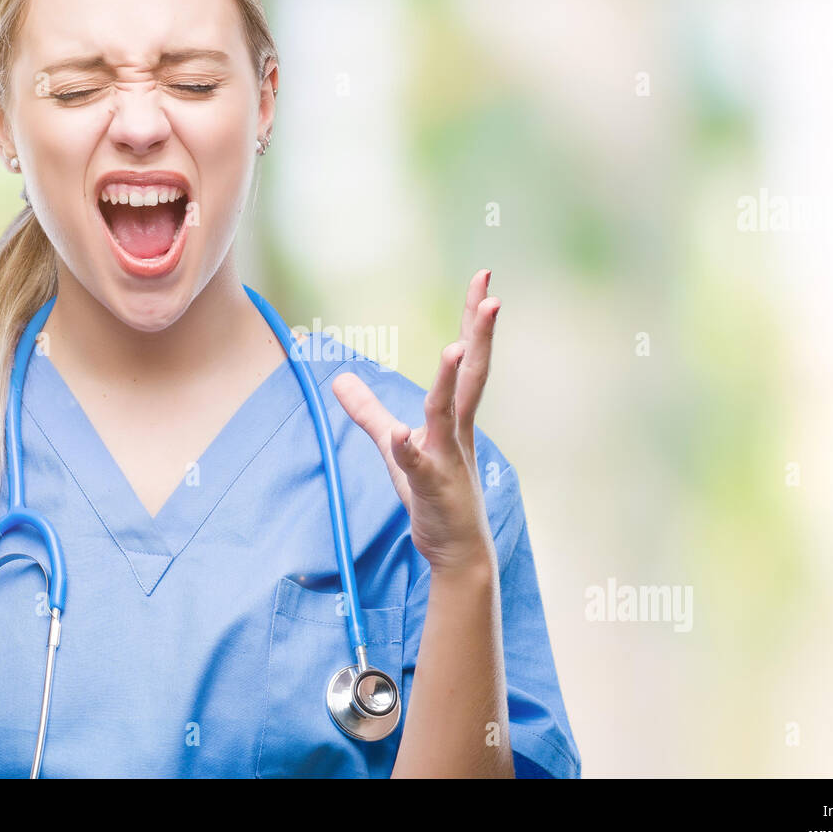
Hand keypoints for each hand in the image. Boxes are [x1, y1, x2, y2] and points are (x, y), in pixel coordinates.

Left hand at [332, 269, 500, 575]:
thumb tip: (340, 379)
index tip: (485, 281)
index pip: (467, 359)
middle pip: (472, 375)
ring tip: (454, 349)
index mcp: (453, 417)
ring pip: (448, 414)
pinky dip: (411, 450)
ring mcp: (448, 458)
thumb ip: (368, 412)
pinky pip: (420, 466)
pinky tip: (403, 437)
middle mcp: (457, 431)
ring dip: (450, 382)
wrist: (456, 550)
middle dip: (481, 335)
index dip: (474, 321)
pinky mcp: (433, 488)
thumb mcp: (394, 447)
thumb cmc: (432, 495)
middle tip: (493, 296)